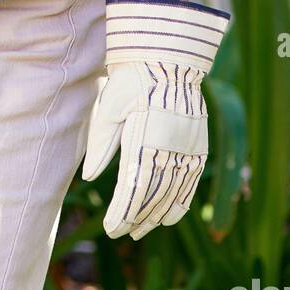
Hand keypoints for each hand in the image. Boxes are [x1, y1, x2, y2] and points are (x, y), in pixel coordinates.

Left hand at [81, 0, 230, 239]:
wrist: (166, 56)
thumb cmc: (131, 78)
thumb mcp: (109, 106)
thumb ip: (102, 144)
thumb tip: (91, 178)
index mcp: (145, 135)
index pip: (134, 186)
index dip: (123, 212)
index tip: (111, 228)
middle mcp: (171, 145)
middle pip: (154, 194)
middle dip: (137, 218)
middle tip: (122, 234)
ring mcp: (188, 146)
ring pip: (174, 192)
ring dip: (157, 214)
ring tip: (141, 231)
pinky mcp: (199, 143)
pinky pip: (192, 181)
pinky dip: (182, 201)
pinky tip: (170, 217)